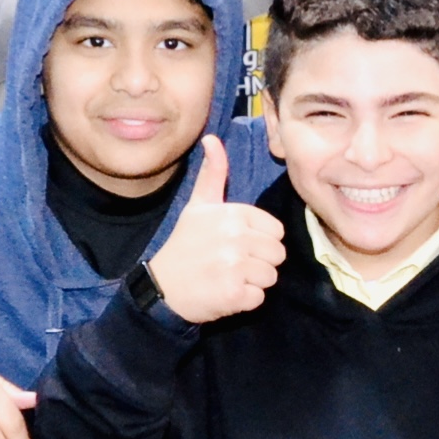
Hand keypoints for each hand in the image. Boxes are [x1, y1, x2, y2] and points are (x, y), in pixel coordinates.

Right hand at [141, 135, 286, 322]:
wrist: (161, 287)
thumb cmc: (185, 244)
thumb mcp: (198, 205)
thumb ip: (213, 174)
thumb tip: (212, 138)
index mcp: (234, 214)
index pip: (276, 232)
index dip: (259, 241)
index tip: (234, 244)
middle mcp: (236, 237)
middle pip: (277, 255)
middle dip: (259, 262)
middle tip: (230, 263)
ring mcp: (235, 266)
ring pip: (271, 277)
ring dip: (252, 282)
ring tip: (227, 277)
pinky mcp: (233, 294)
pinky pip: (259, 298)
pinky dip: (244, 300)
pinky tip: (224, 292)